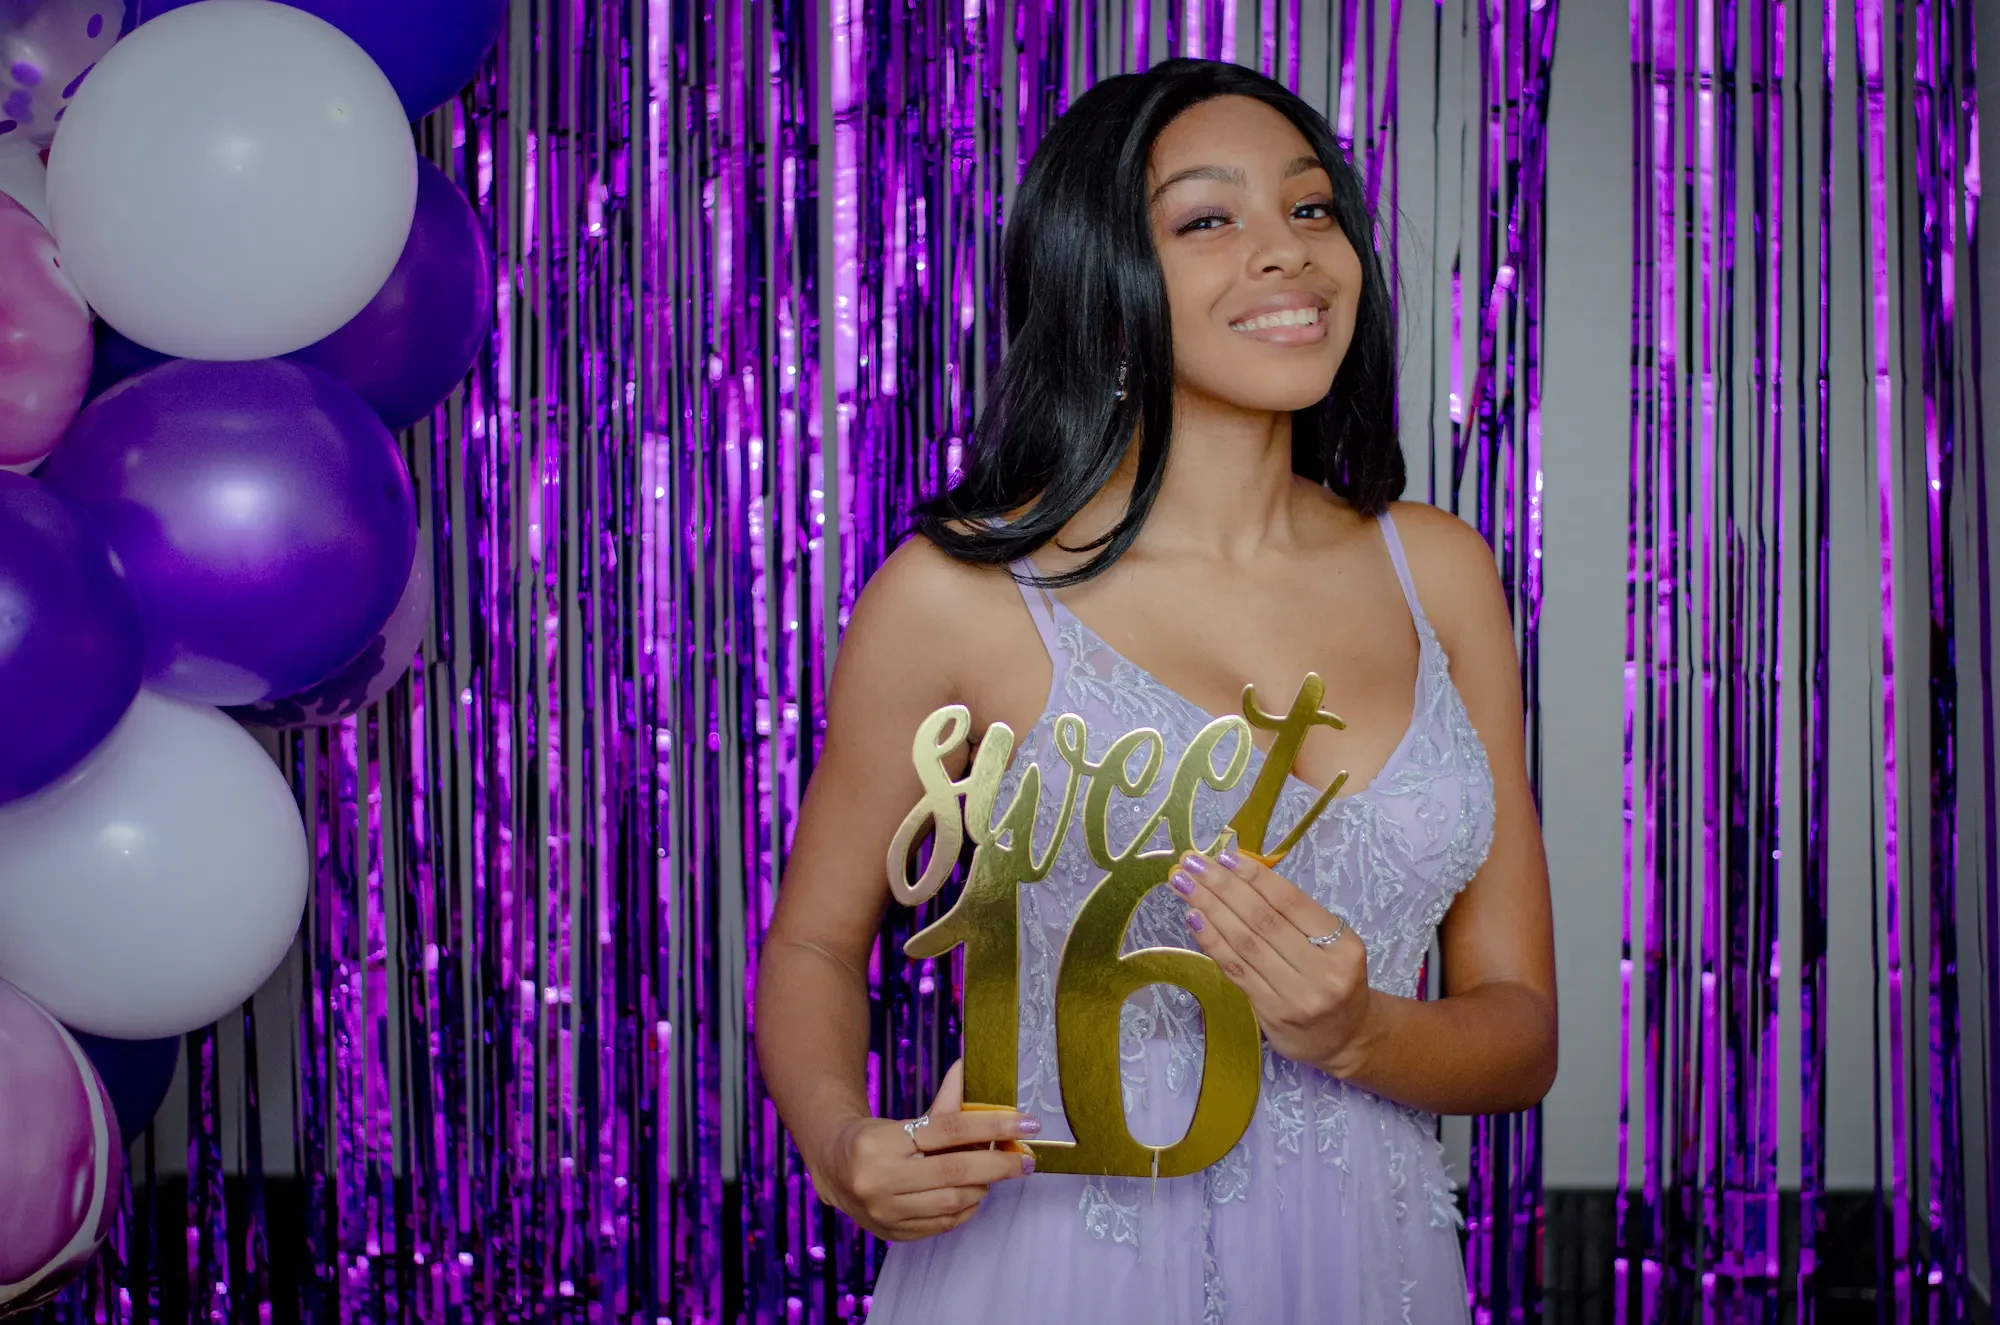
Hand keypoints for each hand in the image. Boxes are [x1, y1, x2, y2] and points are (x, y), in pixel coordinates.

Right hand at [809, 1059, 1040, 1241]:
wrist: (833, 1170)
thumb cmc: (876, 1138)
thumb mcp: (905, 1118)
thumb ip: (944, 1100)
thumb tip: (970, 1066)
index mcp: (883, 1140)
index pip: (950, 1129)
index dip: (994, 1124)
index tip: (1028, 1124)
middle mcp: (880, 1179)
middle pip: (956, 1171)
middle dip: (1000, 1165)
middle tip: (1027, 1160)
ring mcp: (885, 1211)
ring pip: (953, 1201)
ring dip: (983, 1187)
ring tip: (993, 1175)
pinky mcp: (892, 1232)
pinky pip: (944, 1223)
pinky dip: (965, 1208)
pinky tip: (973, 1194)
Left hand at [1169, 845, 1377, 1077]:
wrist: (1345, 1038)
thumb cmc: (1335, 979)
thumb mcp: (1334, 945)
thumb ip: (1296, 916)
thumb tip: (1240, 873)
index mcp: (1343, 947)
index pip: (1292, 903)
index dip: (1255, 877)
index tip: (1224, 856)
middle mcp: (1321, 972)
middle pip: (1262, 921)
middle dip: (1223, 887)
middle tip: (1193, 863)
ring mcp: (1294, 996)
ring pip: (1244, 944)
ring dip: (1209, 909)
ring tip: (1184, 885)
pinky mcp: (1269, 1012)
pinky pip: (1235, 969)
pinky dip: (1212, 941)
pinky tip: (1194, 918)